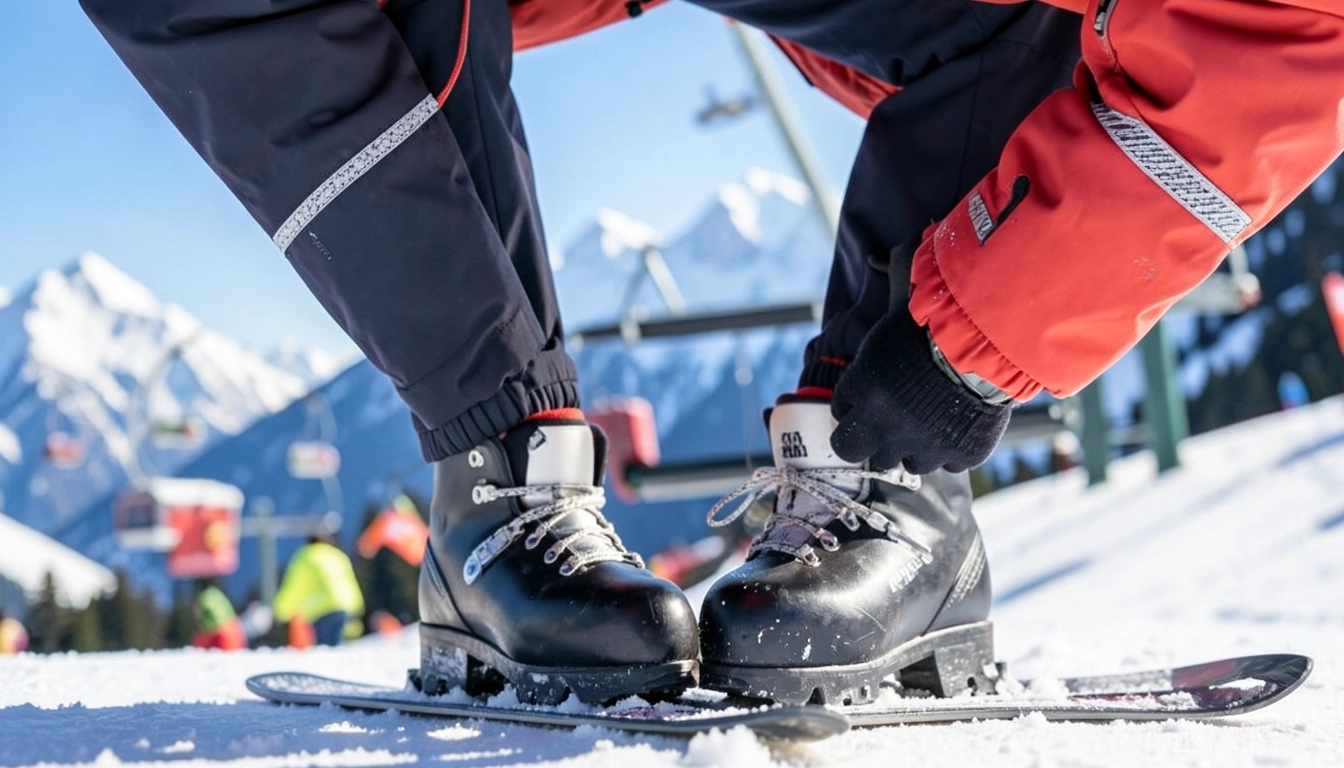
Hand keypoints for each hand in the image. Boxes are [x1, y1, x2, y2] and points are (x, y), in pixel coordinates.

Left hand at [830, 243, 1011, 473]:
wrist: (991, 340)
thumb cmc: (938, 318)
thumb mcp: (896, 311)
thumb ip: (881, 311)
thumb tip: (873, 257)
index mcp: (860, 393)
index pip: (839, 414)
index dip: (853, 406)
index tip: (869, 397)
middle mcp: (883, 427)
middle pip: (855, 450)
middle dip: (867, 439)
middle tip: (886, 423)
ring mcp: (921, 446)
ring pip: (904, 461)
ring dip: (912, 444)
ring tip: (930, 420)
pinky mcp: (958, 455)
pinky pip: (947, 461)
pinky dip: (952, 447)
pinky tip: (960, 423)